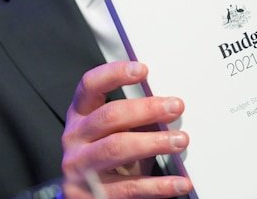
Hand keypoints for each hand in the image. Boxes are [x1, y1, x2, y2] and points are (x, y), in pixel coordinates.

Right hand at [61, 61, 192, 198]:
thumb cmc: (107, 159)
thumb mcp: (114, 132)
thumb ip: (134, 117)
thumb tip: (169, 103)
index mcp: (79, 115)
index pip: (90, 85)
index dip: (114, 73)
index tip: (142, 69)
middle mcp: (75, 137)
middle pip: (109, 116)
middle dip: (146, 109)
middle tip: (175, 106)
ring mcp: (80, 167)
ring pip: (117, 148)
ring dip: (154, 142)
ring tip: (180, 141)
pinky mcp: (92, 195)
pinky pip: (130, 187)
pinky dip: (159, 185)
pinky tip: (179, 182)